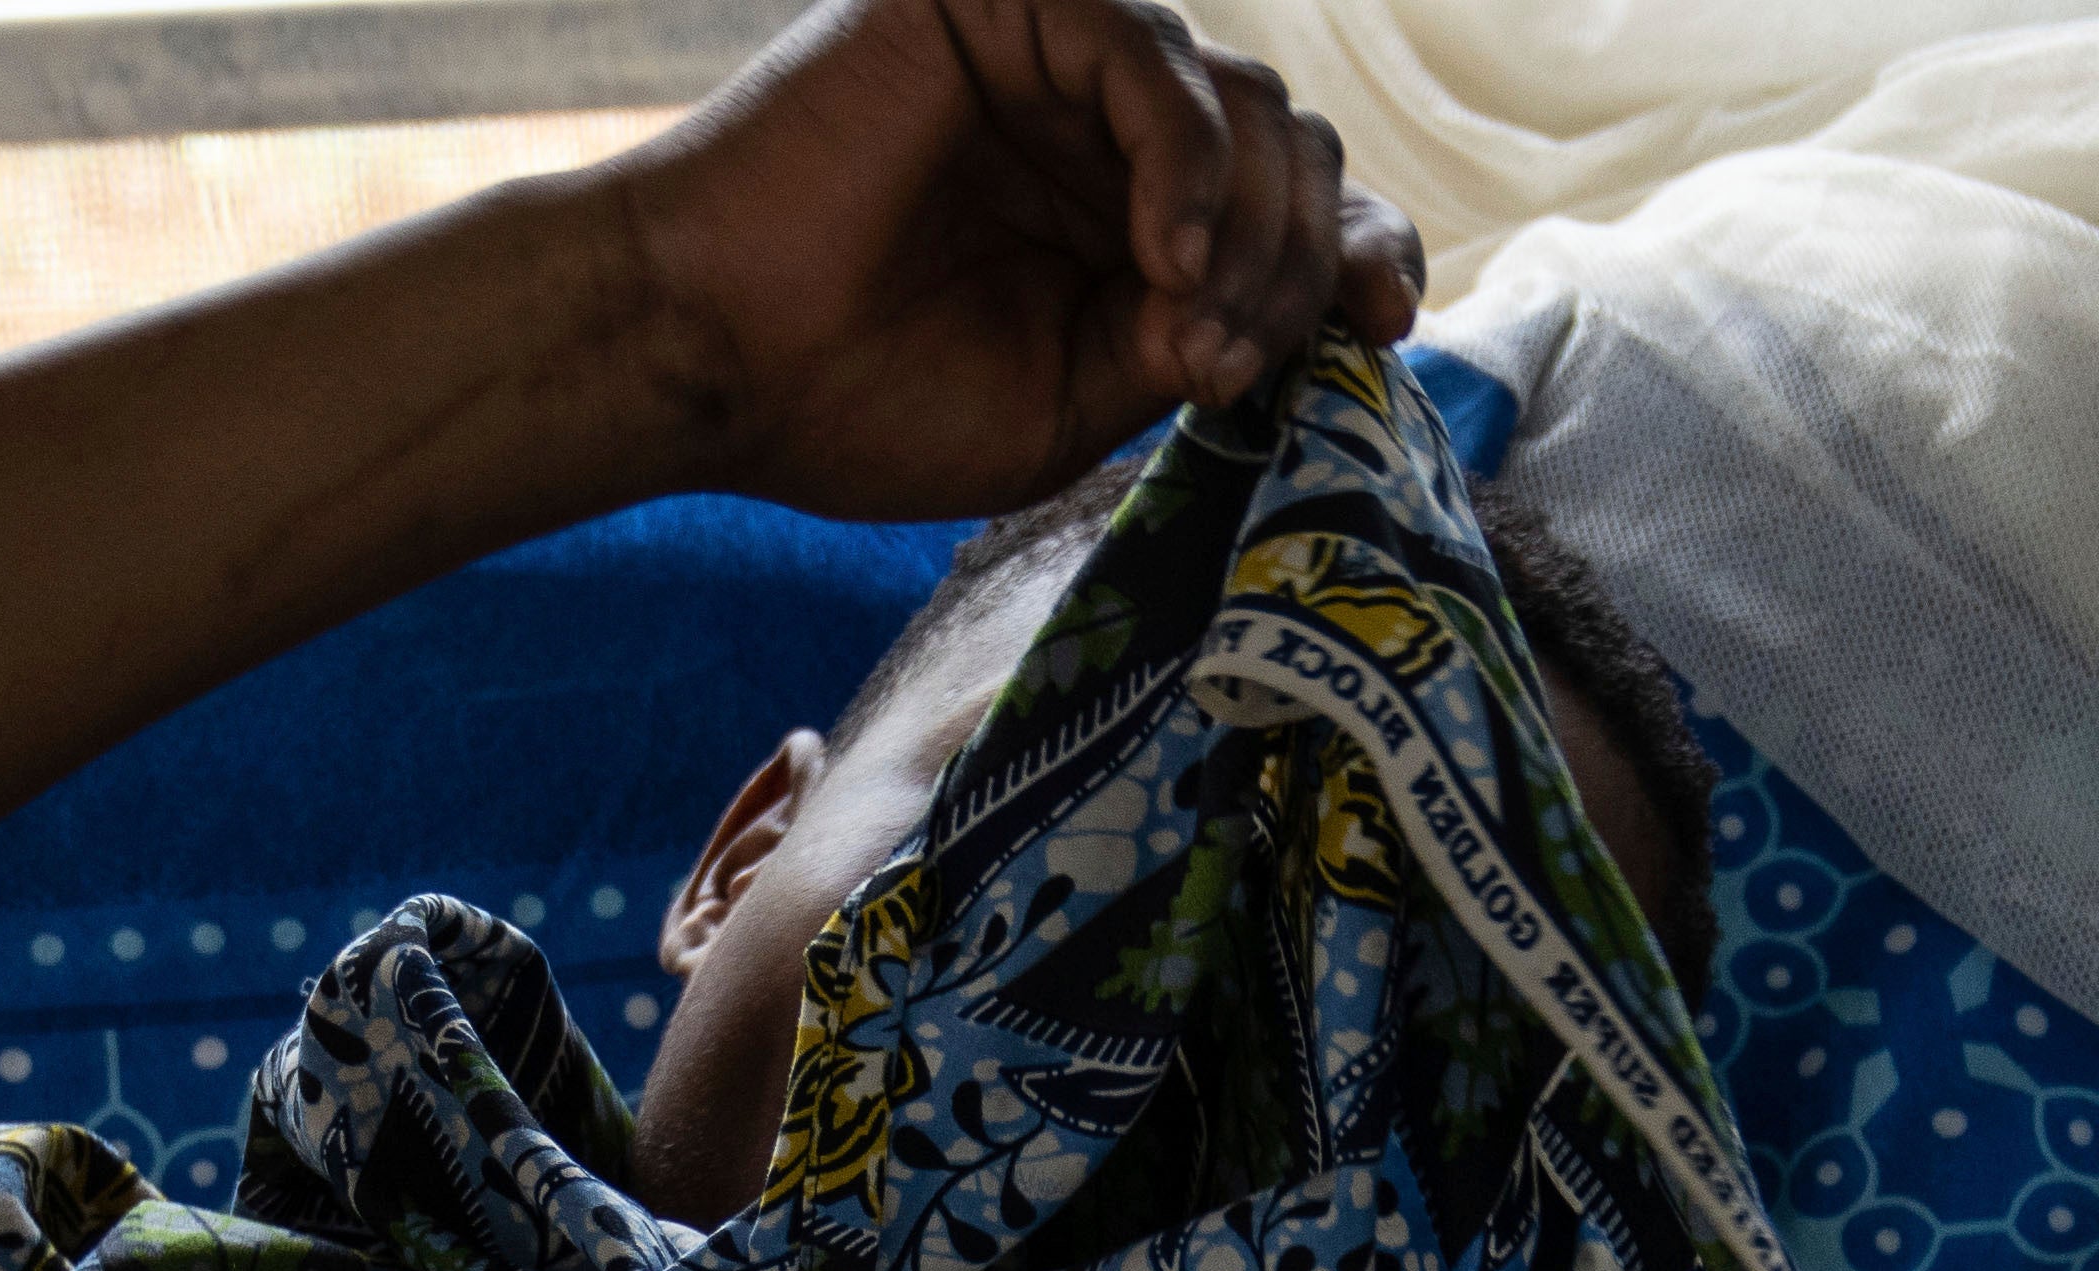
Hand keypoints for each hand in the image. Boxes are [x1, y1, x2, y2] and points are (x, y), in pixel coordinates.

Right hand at [598, 0, 1425, 521]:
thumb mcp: (1077, 403)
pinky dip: (1185, 159)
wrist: (712, 356)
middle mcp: (1108, 131)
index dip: (1359, 251)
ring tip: (1184, 326)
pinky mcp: (1008, 8)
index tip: (1386, 327)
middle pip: (1292, 151)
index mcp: (1129, 219)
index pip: (1296, 205)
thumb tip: (1307, 316)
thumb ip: (1195, 344)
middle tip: (1231, 363)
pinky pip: (1153, 57)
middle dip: (1296, 264)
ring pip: (1247, 101)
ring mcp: (1060, 62)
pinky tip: (1164, 255)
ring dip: (1248, 227)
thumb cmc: (862, 399)